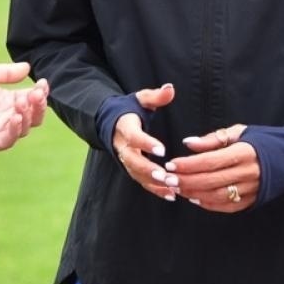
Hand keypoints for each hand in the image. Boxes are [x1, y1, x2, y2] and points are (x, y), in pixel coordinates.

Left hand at [0, 62, 48, 151]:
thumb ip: (5, 73)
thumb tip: (28, 67)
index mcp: (5, 100)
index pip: (31, 100)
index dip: (40, 94)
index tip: (43, 83)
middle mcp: (4, 116)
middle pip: (32, 117)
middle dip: (38, 106)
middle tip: (36, 94)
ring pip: (23, 129)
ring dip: (28, 116)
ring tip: (24, 102)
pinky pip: (6, 141)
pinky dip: (14, 131)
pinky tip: (15, 116)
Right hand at [112, 83, 176, 200]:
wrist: (112, 123)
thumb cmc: (131, 109)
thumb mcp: (141, 99)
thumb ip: (155, 96)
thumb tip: (170, 88)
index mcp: (126, 128)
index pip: (134, 137)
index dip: (146, 144)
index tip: (162, 150)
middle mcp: (123, 147)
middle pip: (133, 161)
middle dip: (149, 170)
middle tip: (166, 177)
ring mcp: (126, 160)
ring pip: (137, 175)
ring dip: (153, 184)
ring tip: (171, 189)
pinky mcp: (131, 169)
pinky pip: (141, 182)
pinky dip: (155, 190)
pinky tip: (171, 195)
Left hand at [167, 124, 258, 212]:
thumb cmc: (257, 142)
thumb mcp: (237, 132)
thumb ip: (212, 139)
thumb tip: (188, 143)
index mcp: (244, 152)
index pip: (210, 161)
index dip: (188, 165)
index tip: (170, 164)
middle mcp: (247, 173)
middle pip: (210, 180)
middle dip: (185, 181)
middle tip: (167, 179)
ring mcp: (250, 189)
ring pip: (216, 196)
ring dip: (193, 193)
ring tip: (176, 188)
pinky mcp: (251, 200)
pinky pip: (226, 206)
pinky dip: (208, 204)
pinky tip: (193, 198)